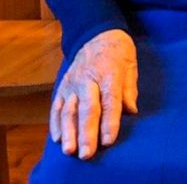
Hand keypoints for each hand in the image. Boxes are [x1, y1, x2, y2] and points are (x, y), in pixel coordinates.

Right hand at [49, 29, 138, 159]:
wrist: (97, 33)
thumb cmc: (118, 53)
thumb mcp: (130, 66)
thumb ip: (129, 89)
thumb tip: (131, 111)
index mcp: (109, 73)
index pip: (110, 101)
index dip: (110, 122)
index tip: (109, 140)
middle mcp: (88, 79)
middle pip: (87, 108)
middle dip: (87, 133)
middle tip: (87, 153)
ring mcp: (73, 83)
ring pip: (68, 109)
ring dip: (68, 132)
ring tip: (69, 150)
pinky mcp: (63, 85)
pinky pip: (56, 106)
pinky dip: (55, 123)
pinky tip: (57, 138)